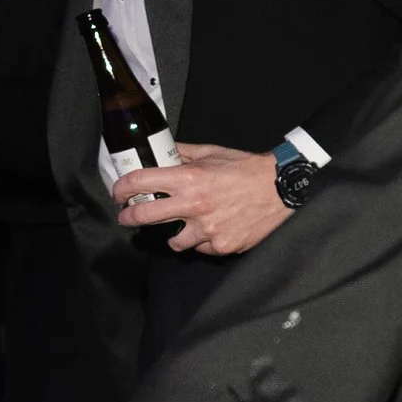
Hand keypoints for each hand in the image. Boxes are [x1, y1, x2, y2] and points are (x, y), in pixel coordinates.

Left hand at [109, 142, 289, 256]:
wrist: (281, 188)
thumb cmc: (248, 169)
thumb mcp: (213, 154)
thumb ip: (184, 154)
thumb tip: (163, 153)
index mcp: (189, 179)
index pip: (140, 182)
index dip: (122, 189)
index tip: (119, 193)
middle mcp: (194, 206)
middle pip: (144, 217)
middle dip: (130, 218)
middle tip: (129, 217)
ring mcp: (208, 230)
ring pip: (175, 242)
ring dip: (177, 234)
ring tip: (187, 225)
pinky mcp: (222, 246)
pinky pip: (203, 249)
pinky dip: (205, 241)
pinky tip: (216, 229)